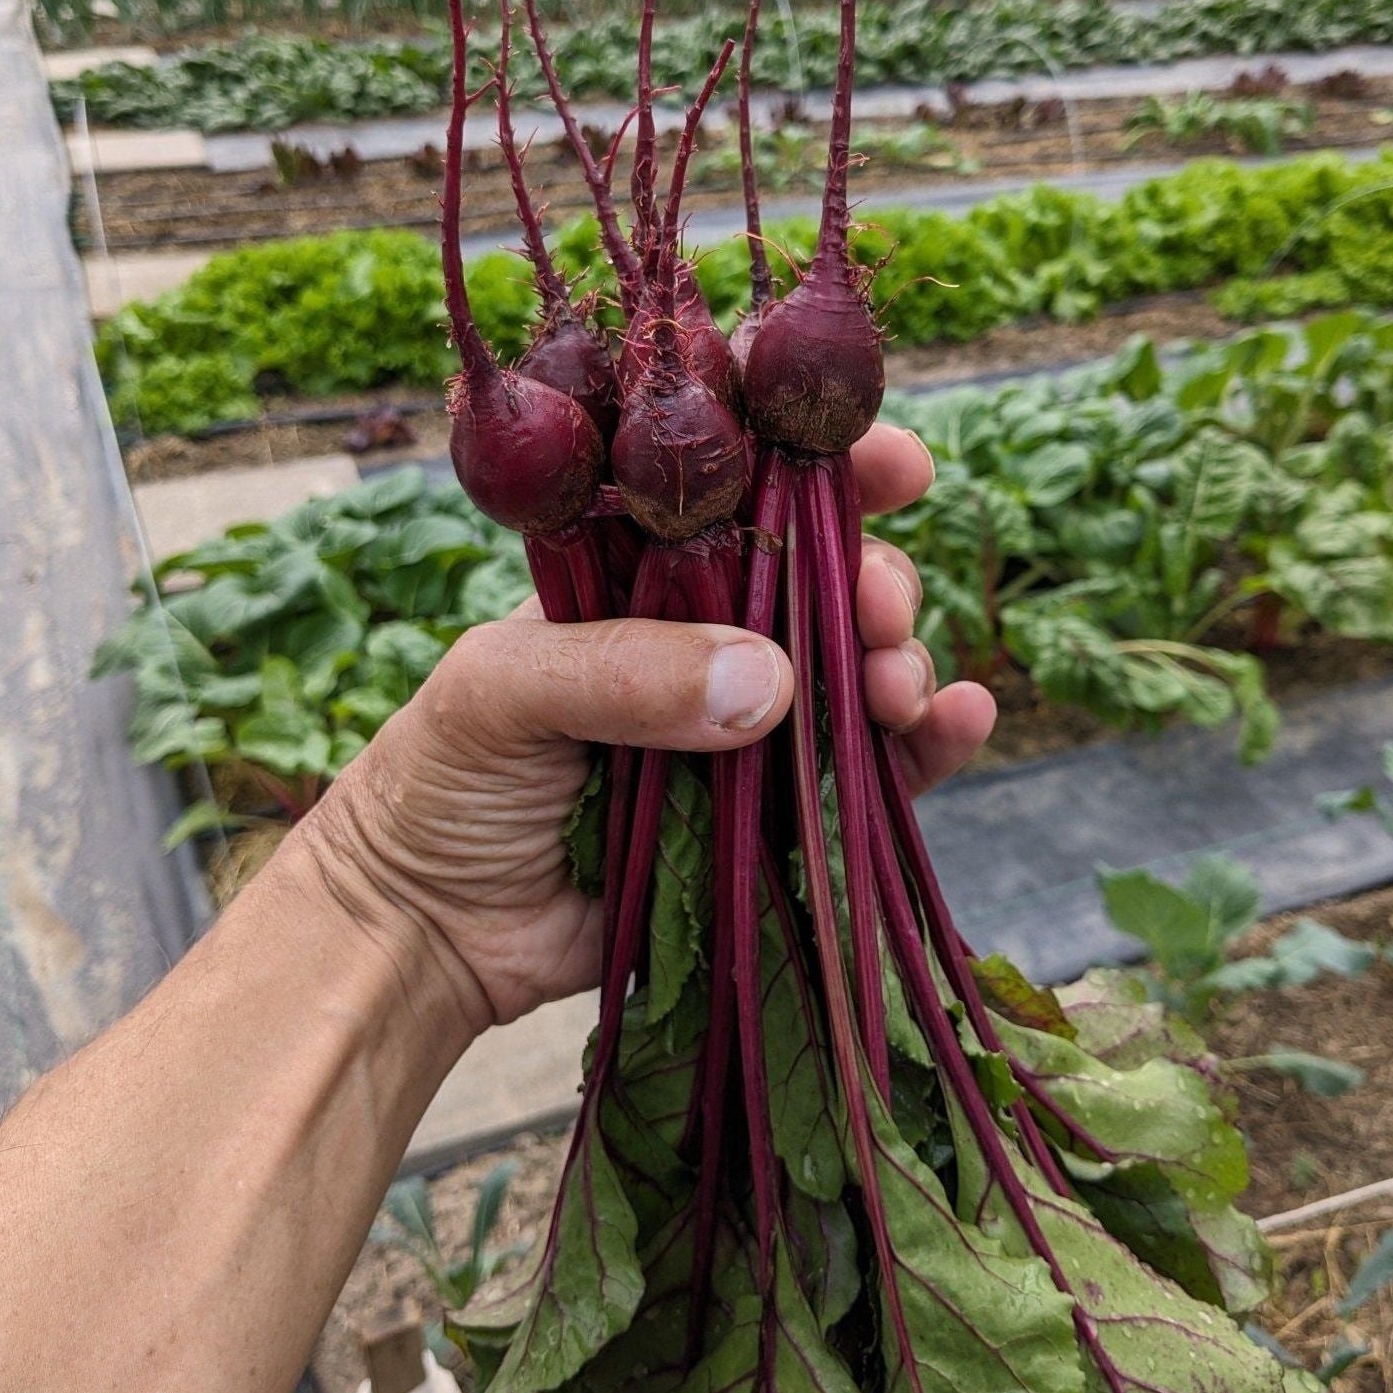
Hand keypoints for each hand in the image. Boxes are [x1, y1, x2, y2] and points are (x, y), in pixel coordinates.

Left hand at [298, 423, 996, 1032]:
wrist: (429, 930)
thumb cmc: (440, 782)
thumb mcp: (502, 692)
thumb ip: (623, 673)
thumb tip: (769, 683)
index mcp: (639, 577)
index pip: (745, 494)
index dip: (824, 466)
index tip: (892, 462)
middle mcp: (707, 639)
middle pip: (825, 579)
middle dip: (875, 576)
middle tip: (876, 611)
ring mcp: (747, 729)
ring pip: (860, 671)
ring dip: (901, 661)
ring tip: (898, 687)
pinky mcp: (776, 819)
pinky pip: (872, 775)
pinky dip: (931, 747)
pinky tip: (964, 721)